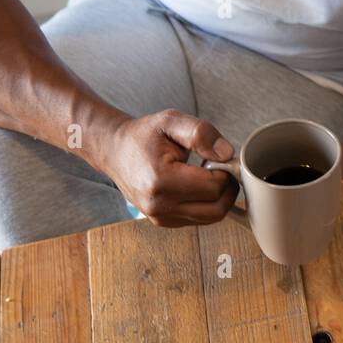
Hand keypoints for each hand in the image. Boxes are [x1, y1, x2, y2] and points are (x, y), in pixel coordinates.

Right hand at [94, 109, 239, 227]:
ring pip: (211, 217)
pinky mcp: (163, 221)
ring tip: (208, 174)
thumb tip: (226, 154)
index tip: (221, 158)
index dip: (227, 171)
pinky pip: (199, 219)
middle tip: (222, 168)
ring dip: (219, 197)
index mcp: (161, 180)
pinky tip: (198, 185)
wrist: (115, 151)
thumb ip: (201, 133)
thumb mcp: (171, 121)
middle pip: (217, 209)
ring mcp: (160, 217)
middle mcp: (159, 205)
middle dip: (228, 188)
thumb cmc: (142, 136)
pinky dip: (207, 204)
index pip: (213, 187)